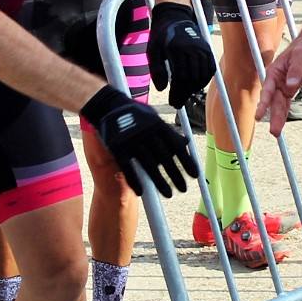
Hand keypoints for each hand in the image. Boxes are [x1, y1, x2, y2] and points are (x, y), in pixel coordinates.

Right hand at [81, 85, 197, 197]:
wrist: (107, 105)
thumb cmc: (134, 113)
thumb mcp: (153, 117)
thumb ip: (169, 131)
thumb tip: (186, 143)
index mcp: (158, 125)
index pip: (176, 146)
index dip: (186, 161)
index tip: (194, 175)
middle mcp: (147, 133)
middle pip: (164, 158)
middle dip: (175, 175)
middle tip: (184, 189)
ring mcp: (131, 141)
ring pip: (148, 165)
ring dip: (159, 182)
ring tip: (168, 194)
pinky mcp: (117, 148)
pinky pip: (127, 167)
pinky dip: (134, 181)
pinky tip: (141, 192)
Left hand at [147, 1, 216, 110]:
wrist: (174, 18)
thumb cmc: (160, 36)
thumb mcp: (152, 50)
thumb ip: (156, 69)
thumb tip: (161, 89)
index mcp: (177, 48)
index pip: (180, 77)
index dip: (177, 92)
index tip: (173, 102)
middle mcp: (192, 48)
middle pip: (192, 79)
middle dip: (184, 94)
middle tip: (177, 103)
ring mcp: (202, 48)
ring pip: (202, 76)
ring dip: (194, 89)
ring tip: (184, 95)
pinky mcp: (208, 49)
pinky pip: (210, 70)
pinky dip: (204, 80)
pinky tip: (195, 86)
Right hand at [255, 35, 301, 136]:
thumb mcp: (301, 57)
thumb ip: (295, 71)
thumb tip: (291, 85)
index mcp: (274, 72)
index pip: (268, 90)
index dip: (263, 104)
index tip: (259, 116)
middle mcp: (275, 81)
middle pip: (274, 102)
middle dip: (274, 117)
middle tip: (274, 132)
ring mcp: (282, 86)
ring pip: (279, 105)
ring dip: (278, 118)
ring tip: (276, 133)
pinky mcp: (289, 89)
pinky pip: (286, 104)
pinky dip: (284, 113)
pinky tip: (281, 123)